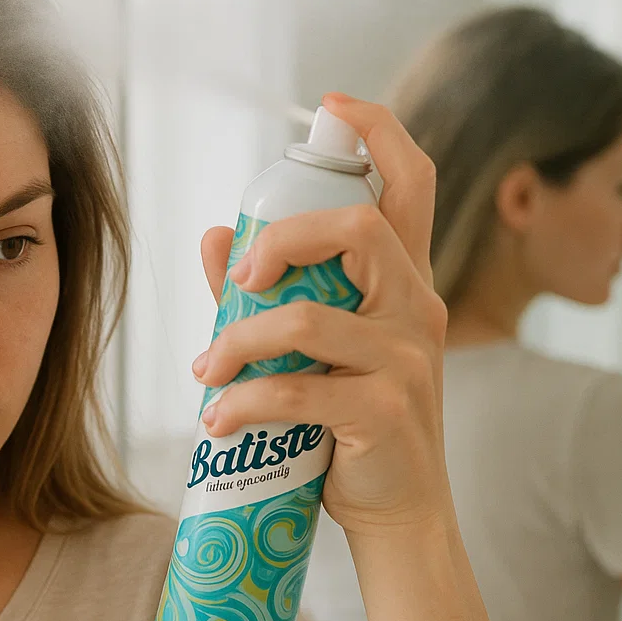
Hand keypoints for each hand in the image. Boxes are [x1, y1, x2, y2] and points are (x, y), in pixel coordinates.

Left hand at [191, 93, 452, 536]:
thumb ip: (265, 294)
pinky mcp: (386, 411)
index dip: (379, 134)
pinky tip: (218, 420)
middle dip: (285, 237)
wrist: (396, 514)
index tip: (331, 106)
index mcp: (404, 282)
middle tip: (240, 278)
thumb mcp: (313, 353)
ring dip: (239, 341)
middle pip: (362, 229)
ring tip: (204, 373)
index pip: (413, 185)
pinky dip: (244, 401)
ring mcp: (407, 360)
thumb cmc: (350, 424)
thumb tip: (215, 235)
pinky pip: (299, 389)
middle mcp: (417, 309)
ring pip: (312, 316)